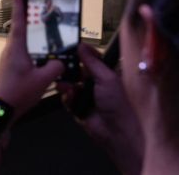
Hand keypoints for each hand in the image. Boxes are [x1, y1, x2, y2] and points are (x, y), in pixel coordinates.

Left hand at [0, 0, 63, 120]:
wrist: (1, 110)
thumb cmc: (17, 93)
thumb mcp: (42, 80)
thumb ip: (55, 67)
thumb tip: (61, 62)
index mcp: (17, 47)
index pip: (19, 20)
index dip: (19, 3)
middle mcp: (11, 49)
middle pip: (22, 27)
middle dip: (30, 15)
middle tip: (37, 3)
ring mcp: (10, 58)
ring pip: (24, 41)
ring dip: (33, 34)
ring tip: (45, 28)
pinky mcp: (12, 67)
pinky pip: (24, 52)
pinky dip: (33, 49)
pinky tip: (43, 54)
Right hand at [59, 43, 143, 174]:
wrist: (115, 131)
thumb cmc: (118, 103)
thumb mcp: (106, 78)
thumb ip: (92, 62)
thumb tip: (82, 46)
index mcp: (106, 74)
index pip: (91, 59)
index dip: (81, 54)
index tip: (70, 47)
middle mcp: (96, 84)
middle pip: (78, 71)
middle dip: (69, 69)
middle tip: (60, 65)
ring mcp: (87, 96)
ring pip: (70, 84)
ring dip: (67, 83)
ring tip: (63, 83)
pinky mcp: (79, 108)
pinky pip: (68, 98)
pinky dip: (68, 97)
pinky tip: (70, 97)